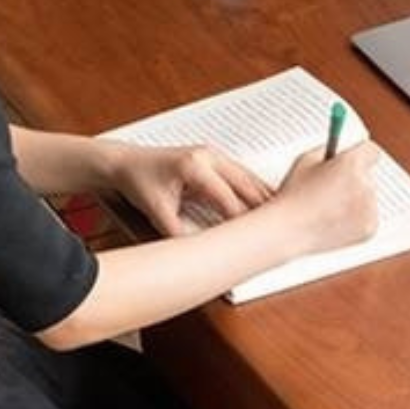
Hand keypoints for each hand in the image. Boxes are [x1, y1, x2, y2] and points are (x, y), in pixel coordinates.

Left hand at [111, 144, 271, 236]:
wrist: (127, 163)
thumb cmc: (139, 183)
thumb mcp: (156, 213)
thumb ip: (178, 234)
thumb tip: (202, 253)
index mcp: (194, 166)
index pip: (229, 198)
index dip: (243, 221)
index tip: (255, 240)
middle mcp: (208, 156)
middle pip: (247, 185)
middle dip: (264, 208)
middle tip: (280, 230)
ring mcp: (214, 155)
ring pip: (250, 178)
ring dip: (265, 198)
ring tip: (282, 220)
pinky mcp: (217, 159)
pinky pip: (244, 176)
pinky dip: (257, 191)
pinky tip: (268, 206)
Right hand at [274, 141, 381, 252]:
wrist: (287, 231)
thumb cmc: (293, 196)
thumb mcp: (306, 160)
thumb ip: (328, 149)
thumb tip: (341, 148)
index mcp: (351, 164)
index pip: (371, 150)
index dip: (361, 154)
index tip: (355, 158)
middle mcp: (365, 185)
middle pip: (368, 175)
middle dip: (354, 179)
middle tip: (332, 188)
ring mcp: (369, 209)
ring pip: (368, 198)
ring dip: (355, 200)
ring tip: (328, 207)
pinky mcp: (370, 228)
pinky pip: (368, 217)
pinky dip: (356, 219)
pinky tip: (334, 220)